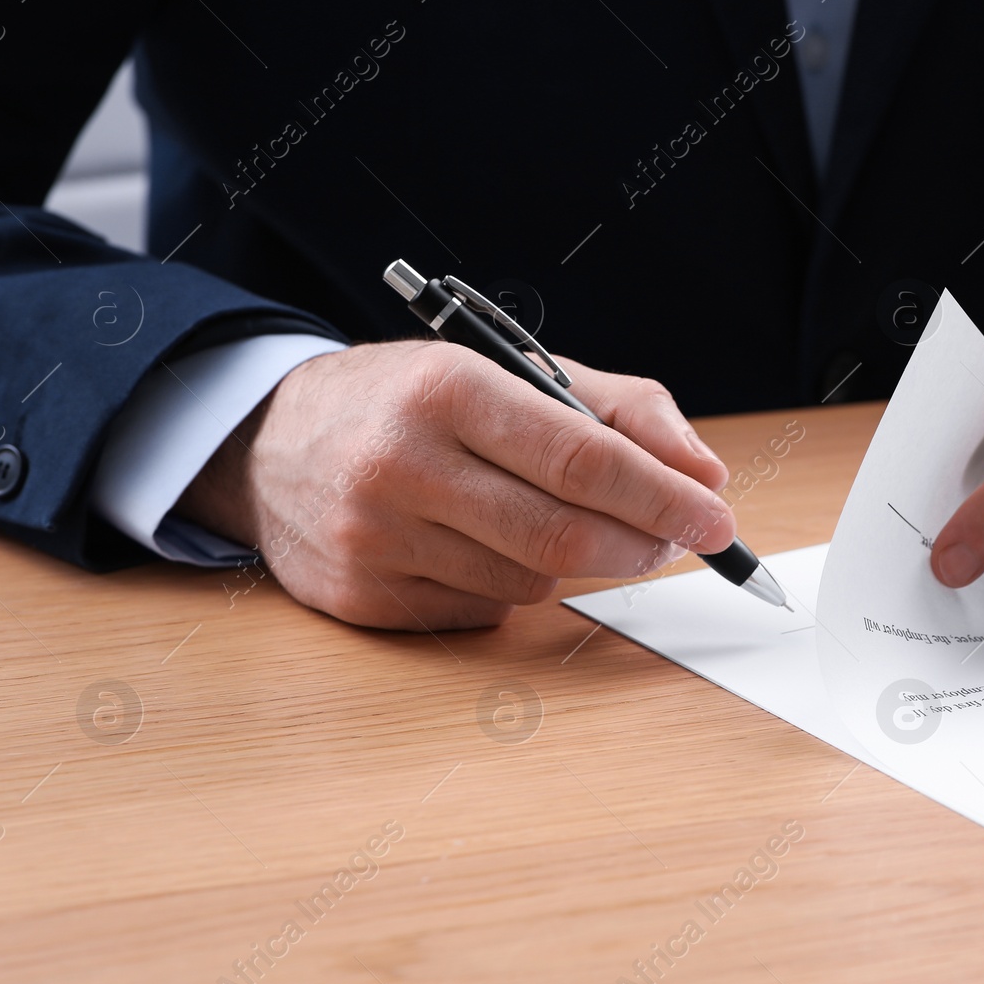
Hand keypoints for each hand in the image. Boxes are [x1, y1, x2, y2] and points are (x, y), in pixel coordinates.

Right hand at [175, 340, 733, 629]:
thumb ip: (619, 410)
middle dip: (640, 544)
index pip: (581, 459)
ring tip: (559, 523)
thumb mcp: (508, 370)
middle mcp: (401, 465)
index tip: (716, 519)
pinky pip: (482, 613)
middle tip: (674, 539)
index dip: (663, 497)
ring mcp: (375, 539)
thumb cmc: (409, 401)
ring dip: (574, 564)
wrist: (268, 443)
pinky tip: (487, 548)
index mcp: (446, 390)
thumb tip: (705, 472)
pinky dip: (512, 588)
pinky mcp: (361, 599)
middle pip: (562, 536)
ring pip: (529, 582)